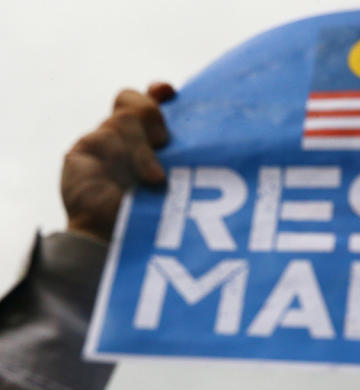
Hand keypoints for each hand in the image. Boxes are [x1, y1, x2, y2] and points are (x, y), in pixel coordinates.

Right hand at [60, 82, 174, 242]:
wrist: (117, 248)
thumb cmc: (155, 221)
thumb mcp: (179, 182)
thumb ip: (184, 156)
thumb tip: (201, 137)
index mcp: (144, 143)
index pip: (147, 103)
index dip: (158, 93)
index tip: (170, 92)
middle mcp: (121, 139)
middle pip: (132, 101)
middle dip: (151, 113)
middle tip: (165, 141)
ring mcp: (100, 144)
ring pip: (124, 119)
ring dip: (144, 149)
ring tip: (156, 179)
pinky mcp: (80, 152)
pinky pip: (105, 138)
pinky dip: (129, 157)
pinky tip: (145, 180)